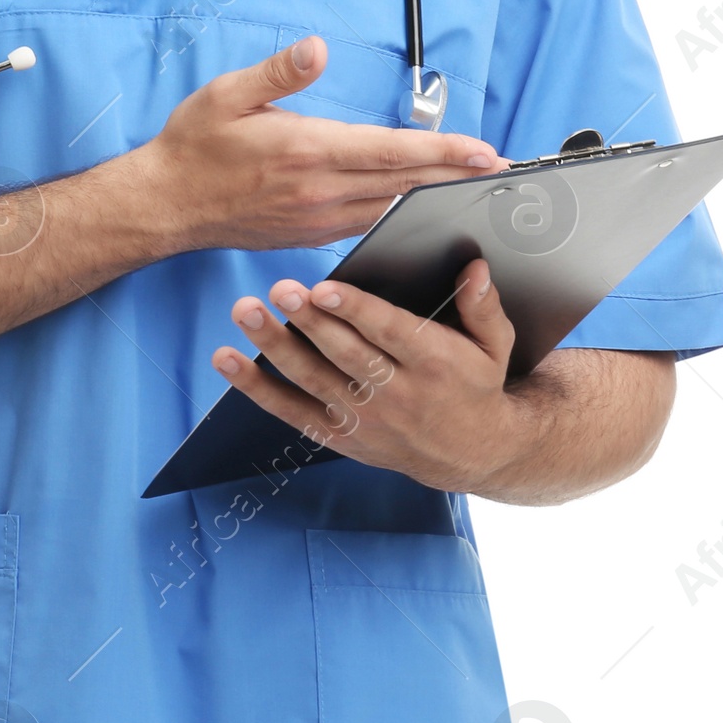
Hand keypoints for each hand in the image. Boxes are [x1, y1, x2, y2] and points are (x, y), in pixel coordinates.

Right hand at [135, 35, 508, 254]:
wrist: (165, 204)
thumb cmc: (194, 145)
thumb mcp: (228, 94)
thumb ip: (278, 72)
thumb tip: (317, 48)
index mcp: (307, 151)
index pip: (392, 153)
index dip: (445, 153)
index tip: (486, 152)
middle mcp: (319, 191)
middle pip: (405, 184)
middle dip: (459, 176)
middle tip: (506, 173)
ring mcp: (317, 219)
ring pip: (392, 208)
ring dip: (436, 197)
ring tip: (476, 187)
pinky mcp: (310, 234)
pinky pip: (368, 223)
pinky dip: (401, 213)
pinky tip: (419, 206)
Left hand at [210, 258, 524, 493]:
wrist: (472, 455)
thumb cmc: (477, 384)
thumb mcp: (496, 346)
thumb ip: (483, 306)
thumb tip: (474, 267)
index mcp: (435, 364)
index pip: (389, 334)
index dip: (355, 310)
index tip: (324, 286)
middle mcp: (396, 394)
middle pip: (344, 355)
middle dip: (308, 322)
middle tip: (278, 289)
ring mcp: (364, 419)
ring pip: (311, 379)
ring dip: (274, 346)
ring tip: (247, 311)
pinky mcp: (340, 436)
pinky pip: (290, 412)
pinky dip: (255, 387)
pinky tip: (226, 359)